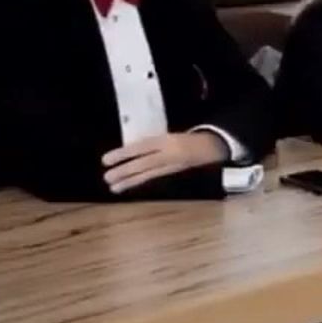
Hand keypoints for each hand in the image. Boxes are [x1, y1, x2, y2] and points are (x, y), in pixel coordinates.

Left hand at [102, 132, 227, 193]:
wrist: (215, 147)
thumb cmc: (188, 137)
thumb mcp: (171, 134)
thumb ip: (154, 141)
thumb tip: (130, 148)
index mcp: (167, 140)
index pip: (142, 147)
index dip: (124, 154)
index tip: (106, 160)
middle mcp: (169, 154)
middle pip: (143, 164)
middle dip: (124, 171)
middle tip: (106, 177)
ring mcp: (172, 166)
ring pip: (147, 175)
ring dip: (129, 182)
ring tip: (113, 187)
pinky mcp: (175, 173)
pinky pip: (154, 178)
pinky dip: (140, 182)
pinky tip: (129, 186)